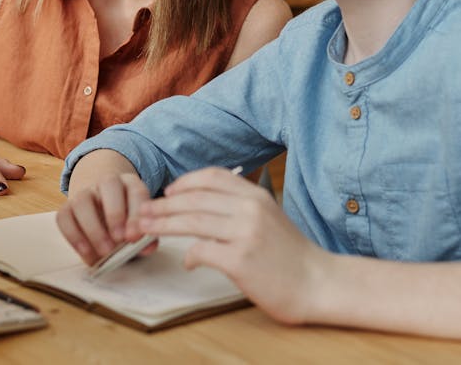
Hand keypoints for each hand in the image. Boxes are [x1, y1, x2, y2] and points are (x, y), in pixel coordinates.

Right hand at [56, 172, 153, 264]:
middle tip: (119, 240)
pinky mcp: (67, 208)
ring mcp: (85, 193)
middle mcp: (107, 183)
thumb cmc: (126, 226)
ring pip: (82, 200)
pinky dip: (74, 237)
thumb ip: (144, 237)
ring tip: (104, 252)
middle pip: (108, 184)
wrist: (103, 217)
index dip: (136, 213)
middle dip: (115, 213)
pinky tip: (87, 253)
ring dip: (93, 228)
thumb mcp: (138, 229)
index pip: (136, 190)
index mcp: (130, 184)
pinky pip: (64, 217)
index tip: (135, 237)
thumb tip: (147, 247)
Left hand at [131, 167, 324, 323]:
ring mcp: (245, 233)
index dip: (184, 183)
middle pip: (194, 198)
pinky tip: (187, 262)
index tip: (168, 193)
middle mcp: (249, 208)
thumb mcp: (268, 218)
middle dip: (163, 205)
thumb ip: (238, 208)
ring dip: (164, 225)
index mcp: (255, 195)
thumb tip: (201, 210)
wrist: (318, 283)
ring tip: (147, 229)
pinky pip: (201, 251)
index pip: (211, 177)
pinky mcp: (240, 259)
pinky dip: (189, 256)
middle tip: (143, 212)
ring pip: (192, 221)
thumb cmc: (292, 255)